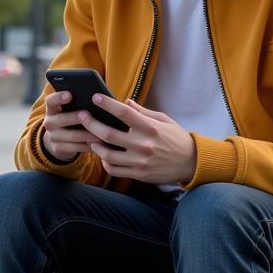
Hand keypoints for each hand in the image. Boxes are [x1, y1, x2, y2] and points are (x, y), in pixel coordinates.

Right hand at [41, 89, 96, 161]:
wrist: (58, 141)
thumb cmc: (71, 120)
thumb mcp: (69, 111)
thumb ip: (78, 105)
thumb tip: (97, 100)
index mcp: (52, 109)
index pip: (51, 101)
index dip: (58, 97)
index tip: (69, 95)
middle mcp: (50, 122)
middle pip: (60, 119)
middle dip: (74, 117)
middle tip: (88, 114)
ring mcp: (53, 137)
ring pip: (71, 136)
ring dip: (86, 135)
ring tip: (100, 133)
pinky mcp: (58, 148)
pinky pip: (74, 148)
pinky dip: (87, 146)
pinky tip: (98, 144)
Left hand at [78, 95, 196, 183]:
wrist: (191, 163)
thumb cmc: (176, 138)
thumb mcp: (164, 120)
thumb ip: (143, 112)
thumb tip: (126, 102)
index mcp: (150, 127)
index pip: (123, 112)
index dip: (107, 104)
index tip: (95, 98)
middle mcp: (143, 144)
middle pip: (108, 134)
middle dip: (91, 124)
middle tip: (81, 117)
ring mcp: (140, 161)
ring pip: (107, 154)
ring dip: (95, 146)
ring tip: (91, 139)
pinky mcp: (139, 174)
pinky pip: (114, 169)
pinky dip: (105, 162)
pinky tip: (103, 155)